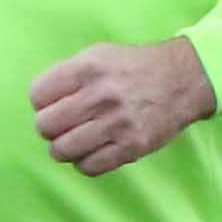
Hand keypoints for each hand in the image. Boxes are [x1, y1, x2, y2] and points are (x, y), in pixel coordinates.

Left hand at [28, 37, 217, 177]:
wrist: (183, 80)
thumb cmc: (134, 67)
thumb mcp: (99, 54)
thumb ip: (67, 74)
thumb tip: (40, 103)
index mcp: (88, 68)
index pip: (37, 96)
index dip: (42, 103)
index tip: (55, 104)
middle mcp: (101, 95)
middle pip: (45, 126)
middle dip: (50, 128)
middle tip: (64, 125)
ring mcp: (118, 123)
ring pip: (63, 150)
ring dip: (64, 149)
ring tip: (76, 141)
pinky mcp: (132, 147)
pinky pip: (90, 167)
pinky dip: (84, 163)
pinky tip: (93, 152)